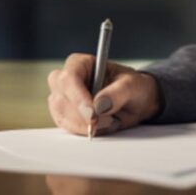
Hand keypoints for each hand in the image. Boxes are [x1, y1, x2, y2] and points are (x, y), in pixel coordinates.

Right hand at [47, 53, 161, 136]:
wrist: (135, 102)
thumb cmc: (133, 87)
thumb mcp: (132, 86)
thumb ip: (118, 93)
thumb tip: (99, 105)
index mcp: (81, 63)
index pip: (69, 78)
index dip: (78, 98)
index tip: (93, 114)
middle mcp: (67, 79)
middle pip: (60, 98)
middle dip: (81, 115)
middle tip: (105, 121)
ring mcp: (63, 98)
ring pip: (61, 115)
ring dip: (84, 125)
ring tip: (109, 122)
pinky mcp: (65, 115)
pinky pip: (66, 127)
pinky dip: (83, 131)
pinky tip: (100, 127)